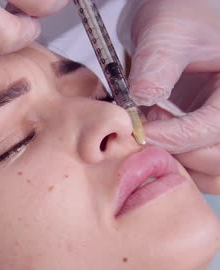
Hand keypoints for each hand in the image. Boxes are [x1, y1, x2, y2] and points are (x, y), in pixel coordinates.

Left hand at [122, 0, 219, 193]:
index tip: (139, 132)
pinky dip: (179, 163)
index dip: (173, 137)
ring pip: (212, 172)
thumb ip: (155, 66)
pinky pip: (204, 169)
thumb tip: (139, 99)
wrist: (177, 19)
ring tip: (152, 126)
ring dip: (176, 161)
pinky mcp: (216, 137)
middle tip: (142, 130)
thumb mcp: (166, 33)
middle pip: (216, 157)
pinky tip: (159, 131)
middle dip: (174, 151)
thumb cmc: (179, 17)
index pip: (213, 128)